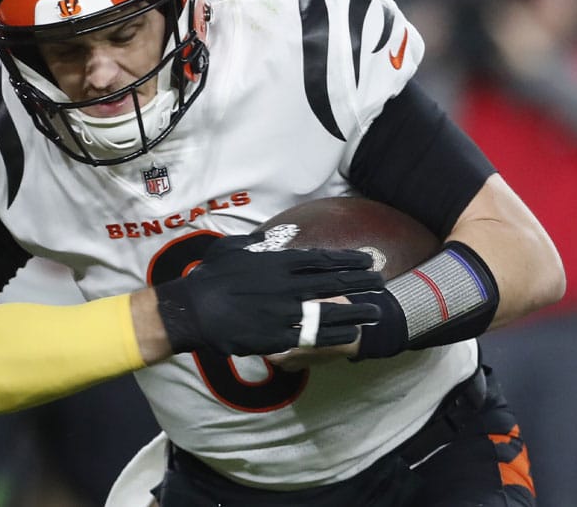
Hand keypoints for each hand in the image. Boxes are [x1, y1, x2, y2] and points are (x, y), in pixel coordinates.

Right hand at [154, 234, 383, 355]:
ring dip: (356, 311)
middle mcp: (288, 286)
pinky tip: (350, 335)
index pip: (323, 260)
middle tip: (381, 282)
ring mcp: (286, 312)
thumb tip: (272, 238)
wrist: (195, 310)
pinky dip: (335, 335)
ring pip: (330, 311)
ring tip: (375, 311)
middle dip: (361, 282)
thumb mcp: (233, 248)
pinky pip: (314, 337)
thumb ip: (257, 243)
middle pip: (334, 282)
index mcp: (279, 262)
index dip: (349, 260)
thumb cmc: (210, 276)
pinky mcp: (280, 336)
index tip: (367, 260)